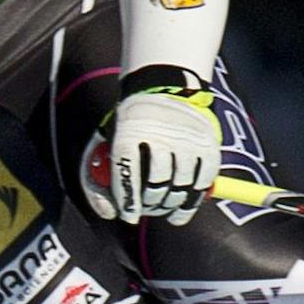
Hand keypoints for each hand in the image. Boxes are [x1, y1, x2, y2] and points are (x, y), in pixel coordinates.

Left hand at [86, 82, 221, 225]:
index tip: (129, 215)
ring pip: (181, 187)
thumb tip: (110, 213)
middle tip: (147, 209)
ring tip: (161, 208)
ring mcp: (188, 137)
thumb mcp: (104, 144)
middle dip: (150, 205)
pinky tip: (181, 209)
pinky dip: (192, 202)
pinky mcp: (208, 143)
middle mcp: (161, 131)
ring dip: (170, 206)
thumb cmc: (129, 126)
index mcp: (129, 128)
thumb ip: (95, 181)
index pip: (127, 172)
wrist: (164, 87)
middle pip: (156, 184)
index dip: (128, 199)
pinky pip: (203, 183)